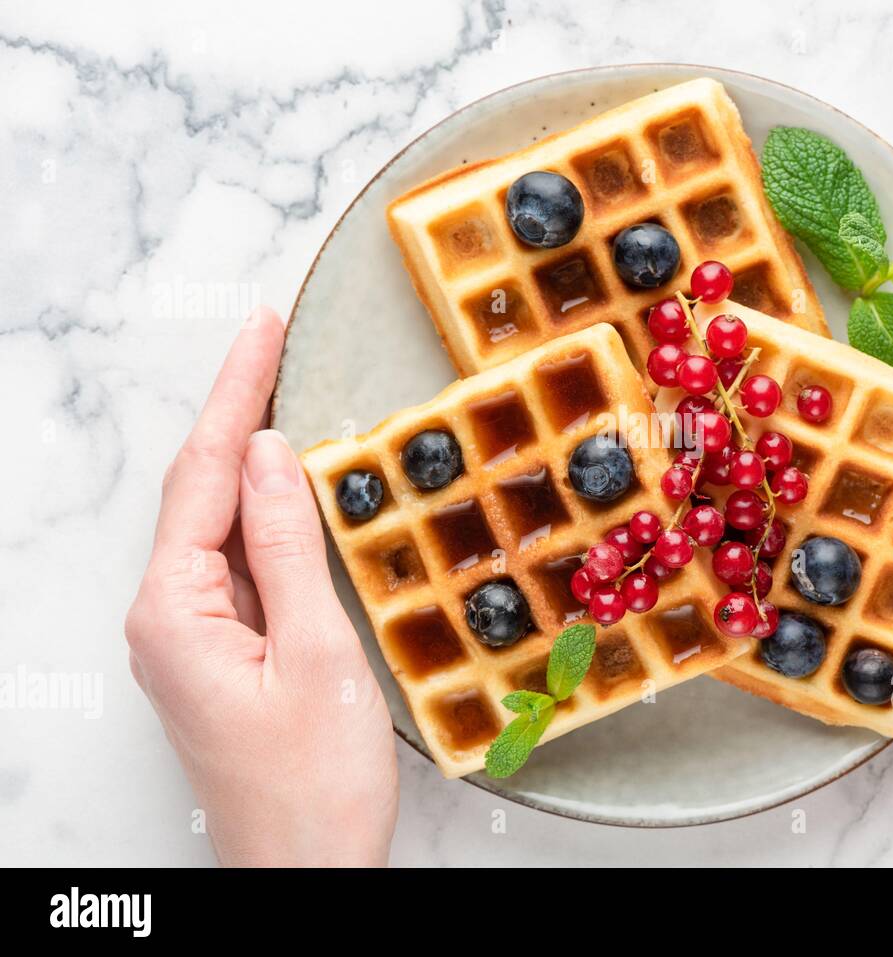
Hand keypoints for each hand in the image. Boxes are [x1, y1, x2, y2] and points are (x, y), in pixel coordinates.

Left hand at [125, 308, 397, 866]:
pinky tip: (293, 491)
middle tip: (271, 339)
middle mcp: (169, 619)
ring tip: (281, 389)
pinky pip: (241, 565)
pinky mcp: (223, 653)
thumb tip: (270, 457)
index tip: (261, 327)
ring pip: (221, 526)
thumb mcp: (316, 654)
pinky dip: (267, 517)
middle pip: (201, 492)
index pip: (204, 477)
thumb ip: (286, 549)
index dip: (236, 395)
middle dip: (236, 411)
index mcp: (176, 614)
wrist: (306, 875)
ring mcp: (194, 638)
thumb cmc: (314, 786)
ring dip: (251, 460)